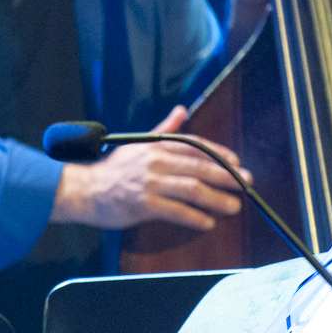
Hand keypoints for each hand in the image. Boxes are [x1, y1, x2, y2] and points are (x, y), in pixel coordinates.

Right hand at [50, 106, 249, 230]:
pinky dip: (195, 217)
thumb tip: (182, 110)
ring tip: (233, 206)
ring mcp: (150, 183)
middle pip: (200, 168)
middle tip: (246, 183)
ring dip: (217, 198)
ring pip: (193, 189)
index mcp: (156, 146)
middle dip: (227, 176)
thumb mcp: (138, 143)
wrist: (86, 190)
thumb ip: (164, 129)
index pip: (196, 146)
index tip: (236, 162)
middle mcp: (156, 161)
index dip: (219, 154)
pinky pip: (177, 211)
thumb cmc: (113, 169)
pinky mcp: (144, 205)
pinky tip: (207, 222)